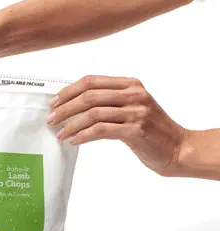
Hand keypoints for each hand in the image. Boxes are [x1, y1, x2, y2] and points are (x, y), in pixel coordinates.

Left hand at [47, 75, 187, 176]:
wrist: (178, 148)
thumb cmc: (152, 130)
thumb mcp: (132, 108)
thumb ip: (110, 102)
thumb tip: (75, 107)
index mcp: (131, 84)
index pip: (91, 81)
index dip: (68, 91)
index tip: (54, 102)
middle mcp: (133, 94)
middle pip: (89, 96)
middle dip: (65, 108)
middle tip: (51, 119)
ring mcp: (136, 111)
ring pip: (92, 113)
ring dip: (71, 125)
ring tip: (60, 134)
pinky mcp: (135, 130)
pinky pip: (100, 130)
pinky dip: (82, 135)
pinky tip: (74, 141)